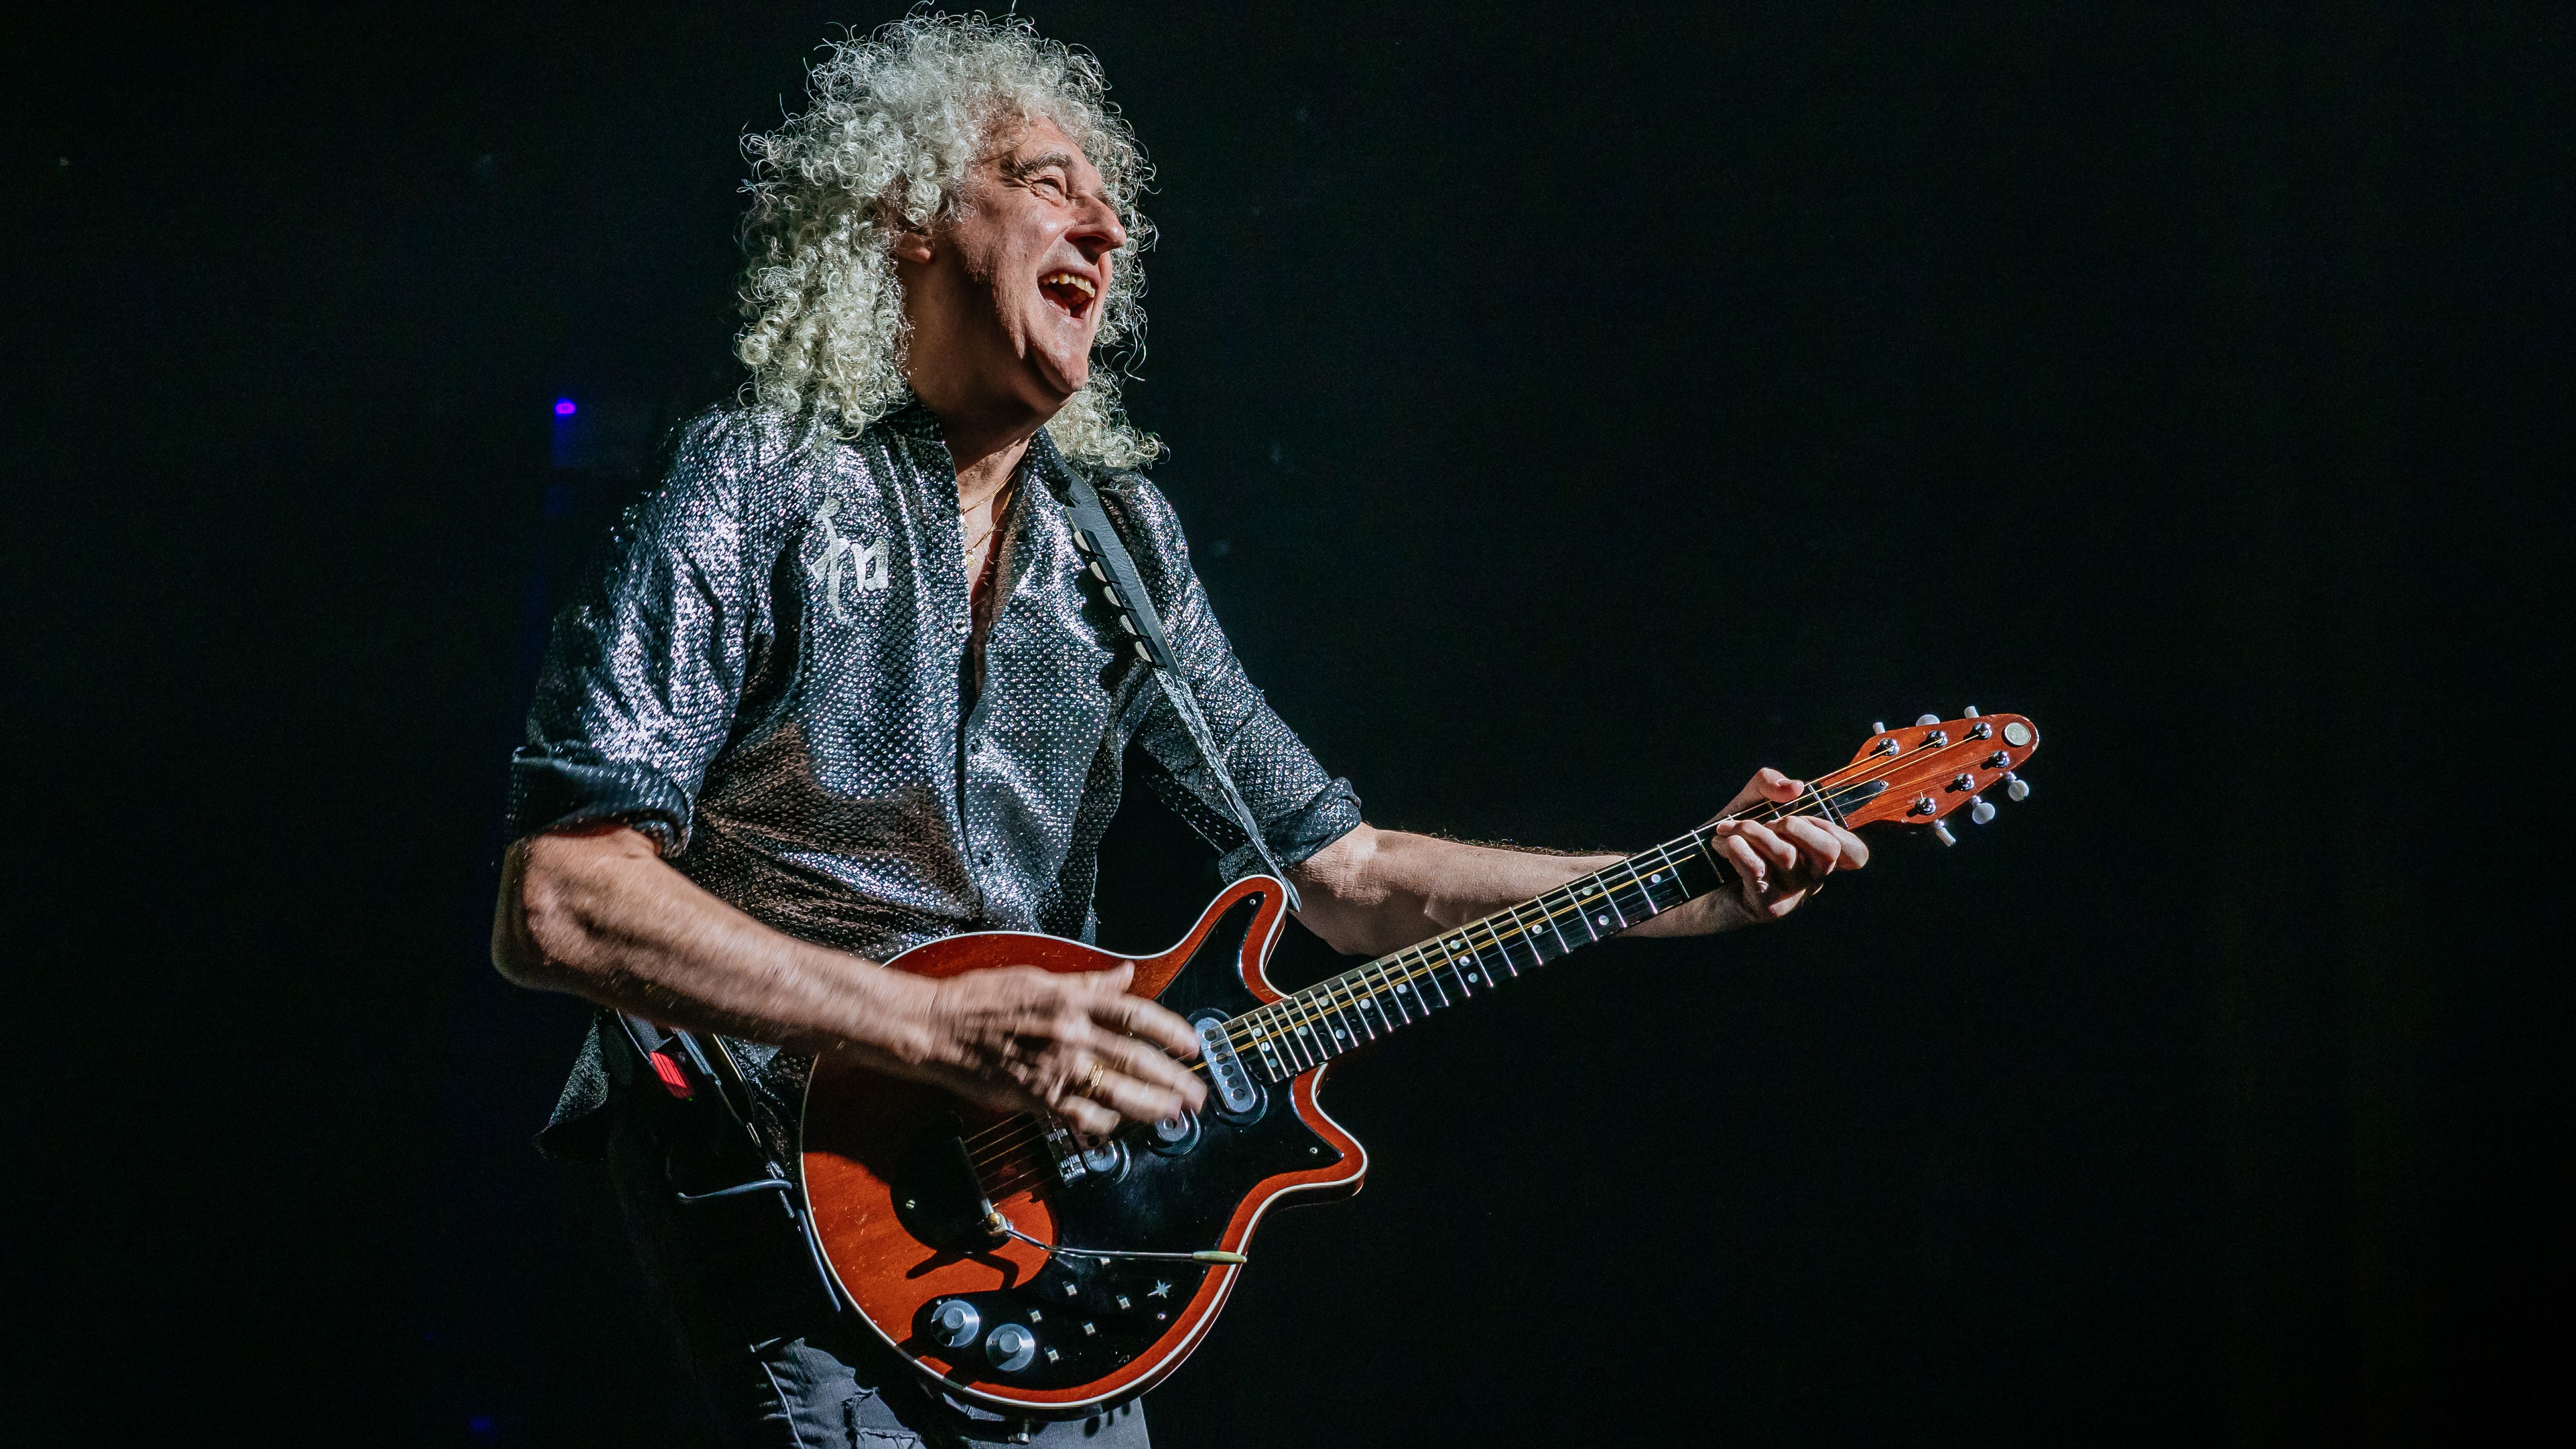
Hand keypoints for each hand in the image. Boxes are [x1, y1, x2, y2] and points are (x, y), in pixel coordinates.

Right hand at [905, 963, 1206, 1135]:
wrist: (937, 1027)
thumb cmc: (982, 999)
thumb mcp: (1038, 978)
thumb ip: (1087, 983)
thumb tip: (1126, 975)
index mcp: (1072, 1000)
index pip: (1136, 1014)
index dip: (1171, 1031)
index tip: (1192, 1045)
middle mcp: (1070, 1033)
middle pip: (1136, 1058)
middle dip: (1174, 1078)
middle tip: (1197, 1093)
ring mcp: (1055, 1068)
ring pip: (1116, 1091)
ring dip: (1152, 1106)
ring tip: (1175, 1113)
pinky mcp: (1037, 1097)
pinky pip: (1081, 1115)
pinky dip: (1105, 1122)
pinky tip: (1119, 1125)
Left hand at [1704, 767, 1870, 925]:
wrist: (1692, 879)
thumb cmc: (1729, 840)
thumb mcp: (1748, 802)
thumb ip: (1769, 784)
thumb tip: (1796, 787)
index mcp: (1815, 856)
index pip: (1855, 853)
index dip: (1830, 827)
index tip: (1795, 816)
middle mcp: (1811, 879)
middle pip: (1828, 850)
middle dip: (1794, 824)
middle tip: (1766, 822)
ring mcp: (1791, 897)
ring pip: (1785, 855)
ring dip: (1751, 831)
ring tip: (1727, 831)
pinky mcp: (1766, 908)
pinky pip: (1758, 870)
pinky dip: (1737, 848)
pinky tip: (1723, 844)